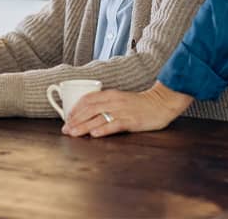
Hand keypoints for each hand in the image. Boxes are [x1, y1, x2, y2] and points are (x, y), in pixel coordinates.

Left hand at [62, 83, 193, 137]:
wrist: (161, 103)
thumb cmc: (140, 104)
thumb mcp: (121, 99)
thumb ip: (107, 104)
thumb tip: (90, 113)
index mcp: (111, 94)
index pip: (88, 99)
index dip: (75, 108)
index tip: (67, 118)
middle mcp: (114, 101)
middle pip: (89, 109)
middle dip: (75, 120)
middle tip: (66, 129)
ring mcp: (122, 111)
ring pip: (98, 118)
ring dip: (83, 126)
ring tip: (73, 133)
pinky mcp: (131, 121)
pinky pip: (114, 124)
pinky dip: (103, 129)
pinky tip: (94, 134)